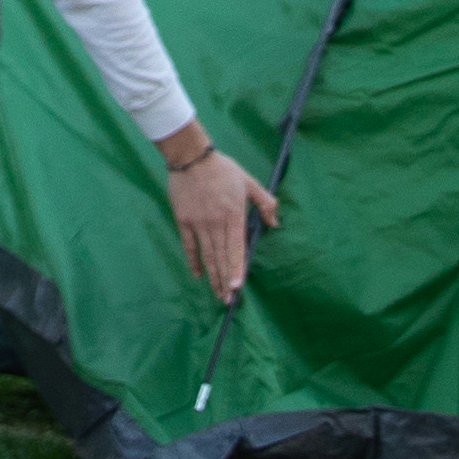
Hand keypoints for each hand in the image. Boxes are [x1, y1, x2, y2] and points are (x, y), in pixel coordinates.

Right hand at [166, 143, 278, 300]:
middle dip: (225, 281)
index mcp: (233, 215)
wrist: (191, 157)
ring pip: (207, 256)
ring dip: (213, 277)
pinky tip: (198, 275)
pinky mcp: (184, 221)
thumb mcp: (248, 182)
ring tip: (217, 294)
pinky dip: (194, 262)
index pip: (236, 248)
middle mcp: (216, 224)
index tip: (238, 287)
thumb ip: (265, 203)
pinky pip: (189, 246)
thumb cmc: (222, 169)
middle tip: (228, 300)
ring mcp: (198, 224)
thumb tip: (275, 224)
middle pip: (221, 258)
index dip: (237, 268)